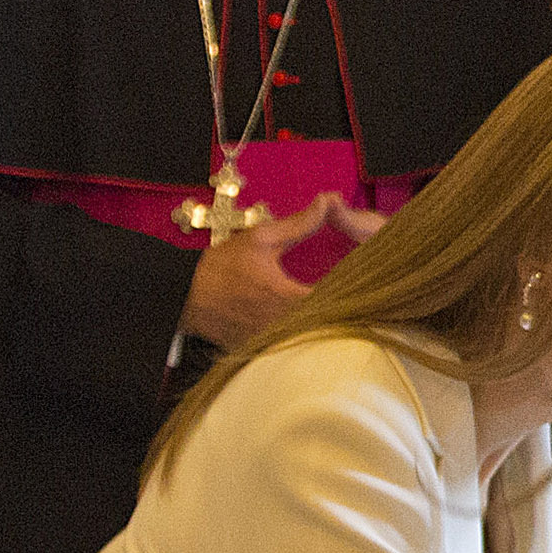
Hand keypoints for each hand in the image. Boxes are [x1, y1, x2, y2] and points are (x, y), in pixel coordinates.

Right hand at [179, 196, 377, 347]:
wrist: (185, 297)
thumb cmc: (221, 267)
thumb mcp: (260, 238)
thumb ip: (300, 224)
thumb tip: (329, 202)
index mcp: (288, 297)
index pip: (336, 299)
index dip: (355, 292)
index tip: (367, 282)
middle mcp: (283, 325)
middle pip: (329, 324)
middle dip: (344, 311)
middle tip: (363, 300)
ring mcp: (273, 341)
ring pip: (312, 339)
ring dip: (326, 327)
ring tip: (343, 313)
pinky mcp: (262, 351)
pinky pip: (292, 347)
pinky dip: (304, 339)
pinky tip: (313, 327)